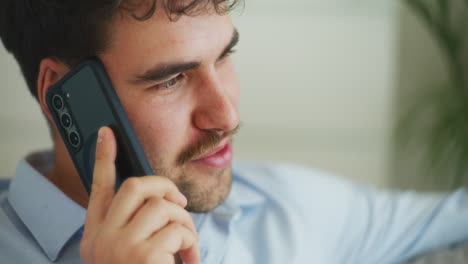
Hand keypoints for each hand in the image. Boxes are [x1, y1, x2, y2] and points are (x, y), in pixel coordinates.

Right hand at [79, 127, 199, 263]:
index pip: (98, 188)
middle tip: (181, 204)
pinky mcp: (141, 255)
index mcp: (97, 236)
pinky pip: (178, 228)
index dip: (103, 158)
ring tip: (187, 245)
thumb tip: (162, 199)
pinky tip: (189, 260)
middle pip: (136, 185)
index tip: (108, 133)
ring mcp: (118, 246)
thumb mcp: (128, 254)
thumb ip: (135, 227)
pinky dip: (192, 242)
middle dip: (166, 187)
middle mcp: (101, 238)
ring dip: (185, 222)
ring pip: (163, 205)